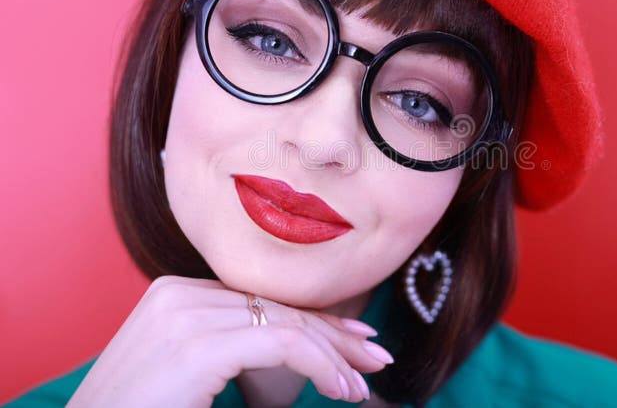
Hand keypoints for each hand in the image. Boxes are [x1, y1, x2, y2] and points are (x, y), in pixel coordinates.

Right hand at [66, 275, 393, 406]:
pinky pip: (283, 344)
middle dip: (335, 335)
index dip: (314, 321)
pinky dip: (322, 365)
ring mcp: (185, 314)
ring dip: (335, 355)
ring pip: (287, 324)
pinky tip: (343, 388)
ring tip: (364, 384)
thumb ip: (231, 350)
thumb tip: (296, 349)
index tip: (355, 341)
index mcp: (175, 294)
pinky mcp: (196, 343)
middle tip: (376, 356)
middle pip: (279, 308)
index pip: (263, 302)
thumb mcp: (190, 374)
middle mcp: (179, 293)